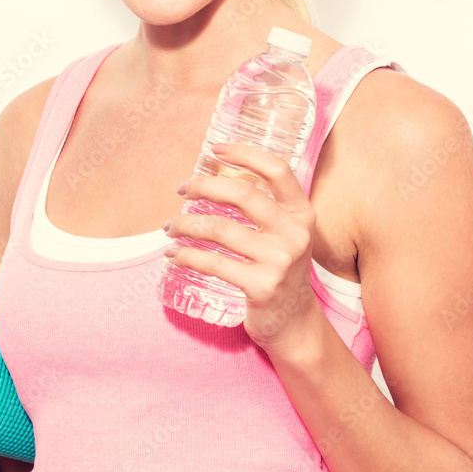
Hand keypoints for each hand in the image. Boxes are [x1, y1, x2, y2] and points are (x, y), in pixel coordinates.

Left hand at [163, 141, 321, 352]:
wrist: (294, 322)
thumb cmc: (279, 268)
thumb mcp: (283, 234)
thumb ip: (264, 206)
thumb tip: (214, 175)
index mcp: (302, 213)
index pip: (278, 170)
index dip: (245, 153)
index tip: (215, 149)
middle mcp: (295, 234)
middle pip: (242, 194)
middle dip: (203, 186)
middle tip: (182, 190)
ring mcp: (280, 262)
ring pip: (219, 229)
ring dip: (185, 224)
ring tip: (170, 227)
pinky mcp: (261, 287)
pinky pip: (213, 262)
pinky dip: (186, 255)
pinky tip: (174, 255)